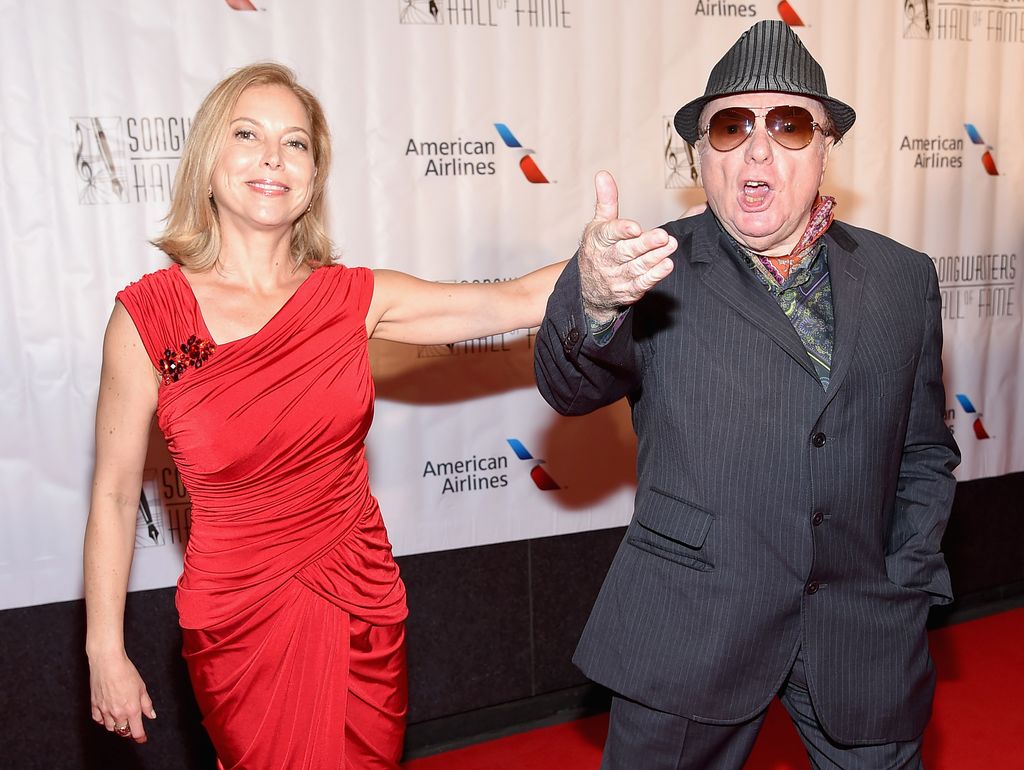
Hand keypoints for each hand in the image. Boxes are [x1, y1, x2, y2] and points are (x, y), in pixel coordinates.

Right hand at [89, 651, 156, 743]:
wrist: (108, 662)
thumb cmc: (126, 672)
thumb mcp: (142, 688)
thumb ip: (146, 704)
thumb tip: (151, 715)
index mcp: (131, 709)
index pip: (136, 731)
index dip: (140, 737)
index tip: (142, 739)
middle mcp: (117, 713)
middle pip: (122, 731)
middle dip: (129, 731)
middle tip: (132, 727)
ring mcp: (104, 710)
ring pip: (110, 727)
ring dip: (117, 726)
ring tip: (121, 720)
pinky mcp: (94, 705)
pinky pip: (98, 720)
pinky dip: (103, 721)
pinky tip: (108, 716)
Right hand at [578, 171, 676, 322]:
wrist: (587, 288)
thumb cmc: (598, 249)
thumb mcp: (599, 224)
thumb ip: (606, 201)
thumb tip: (603, 174)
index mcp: (598, 240)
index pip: (608, 234)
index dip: (621, 231)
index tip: (635, 227)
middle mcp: (605, 260)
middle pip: (625, 252)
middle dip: (644, 245)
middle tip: (663, 236)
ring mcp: (616, 277)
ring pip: (636, 268)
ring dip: (654, 258)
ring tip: (670, 246)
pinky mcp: (627, 291)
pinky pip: (641, 284)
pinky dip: (654, 276)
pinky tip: (667, 265)